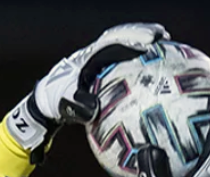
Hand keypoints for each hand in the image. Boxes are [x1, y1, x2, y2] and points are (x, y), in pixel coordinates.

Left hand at [6, 23, 168, 160]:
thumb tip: (93, 109)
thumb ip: (79, 105)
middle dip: (141, 33)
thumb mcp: (65, 102)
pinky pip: (121, 57)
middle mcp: (93, 53)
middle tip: (163, 35)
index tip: (149, 42)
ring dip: (141, 40)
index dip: (131, 39)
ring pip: (122, 43)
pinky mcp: (100, 68)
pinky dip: (136, 56)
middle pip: (120, 36)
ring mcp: (97, 59)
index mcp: (87, 57)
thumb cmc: (55, 100)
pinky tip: (152, 62)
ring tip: (163, 42)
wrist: (46, 100)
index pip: (112, 42)